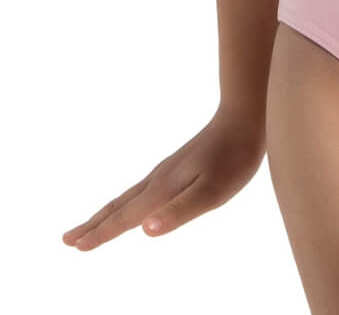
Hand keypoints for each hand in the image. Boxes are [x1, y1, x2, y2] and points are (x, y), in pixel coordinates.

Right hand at [61, 107, 264, 250]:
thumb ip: (179, 212)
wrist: (244, 117)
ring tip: (90, 224)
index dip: (101, 234)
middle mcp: (158, 180)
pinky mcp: (176, 166)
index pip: (126, 218)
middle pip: (119, 207)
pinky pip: (141, 189)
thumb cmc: (234, 158)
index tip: (75, 247)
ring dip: (106, 212)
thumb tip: (144, 230)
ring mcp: (166, 171)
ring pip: (128, 196)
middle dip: (93, 225)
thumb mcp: (213, 193)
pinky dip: (126, 201)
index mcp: (163, 190)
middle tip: (67, 240)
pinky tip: (134, 202)